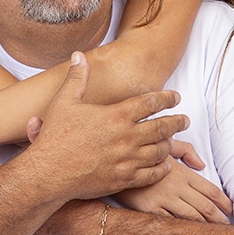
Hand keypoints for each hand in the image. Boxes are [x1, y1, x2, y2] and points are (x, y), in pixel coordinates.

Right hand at [21, 52, 188, 201]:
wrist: (49, 173)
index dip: (167, 98)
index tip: (176, 97)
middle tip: (185, 119)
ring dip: (169, 144)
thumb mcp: (64, 102)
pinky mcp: (125, 179)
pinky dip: (162, 168)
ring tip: (171, 140)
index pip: (151, 102)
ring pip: (161, 151)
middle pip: (163, 127)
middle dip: (177, 121)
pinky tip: (164, 164)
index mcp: (116, 115)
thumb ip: (76, 78)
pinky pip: (152, 174)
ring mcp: (128, 160)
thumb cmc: (55, 137)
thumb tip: (77, 56)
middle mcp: (127, 137)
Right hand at [113, 156, 232, 222]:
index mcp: (183, 172)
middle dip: (220, 220)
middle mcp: (177, 186)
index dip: (225, 203)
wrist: (113, 164)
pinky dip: (183, 231)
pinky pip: (171, 223)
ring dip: (207, 228)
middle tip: (230, 229)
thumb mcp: (164, 145)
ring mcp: (164, 199)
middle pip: (206, 207)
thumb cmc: (140, 155)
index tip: (233, 211)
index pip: (211, 190)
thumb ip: (186, 150)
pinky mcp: (150, 209)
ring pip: (193, 217)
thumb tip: (202, 164)